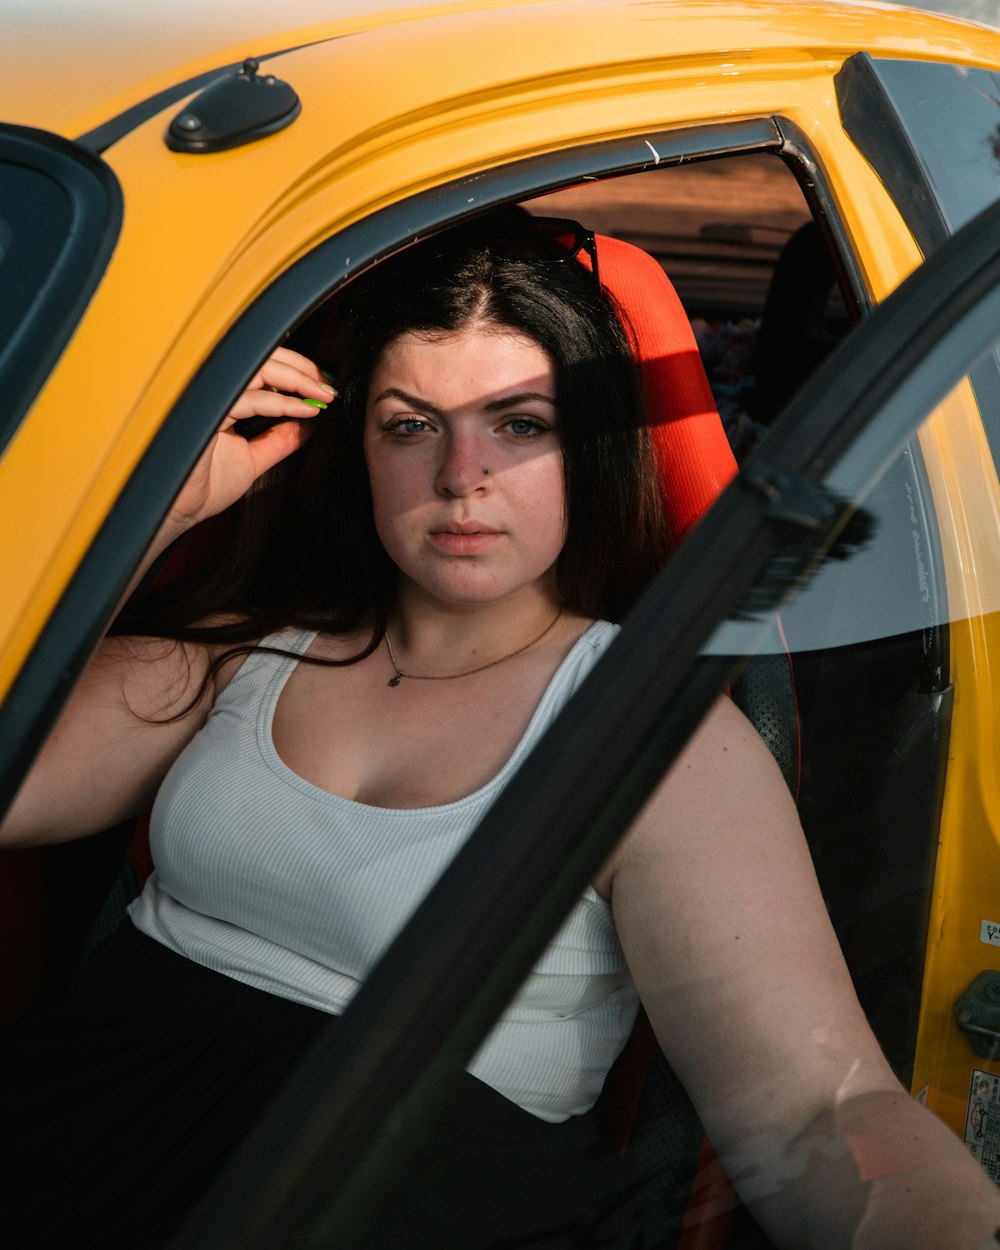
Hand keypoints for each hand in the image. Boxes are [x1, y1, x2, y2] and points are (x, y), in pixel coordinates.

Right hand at [167, 347, 333, 530]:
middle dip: (301, 370)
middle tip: (327, 388)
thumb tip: (309, 423)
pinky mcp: (206, 414)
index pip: (262, 369)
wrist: (180, 511)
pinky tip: (305, 409)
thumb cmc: (204, 486)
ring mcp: (209, 400)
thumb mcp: (254, 458)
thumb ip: (279, 439)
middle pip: (262, 360)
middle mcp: (216, 394)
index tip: (324, 387)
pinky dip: (280, 403)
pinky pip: (249, 399)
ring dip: (296, 381)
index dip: (296, 373)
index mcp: (224, 400)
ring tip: (321, 396)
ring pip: (257, 371)